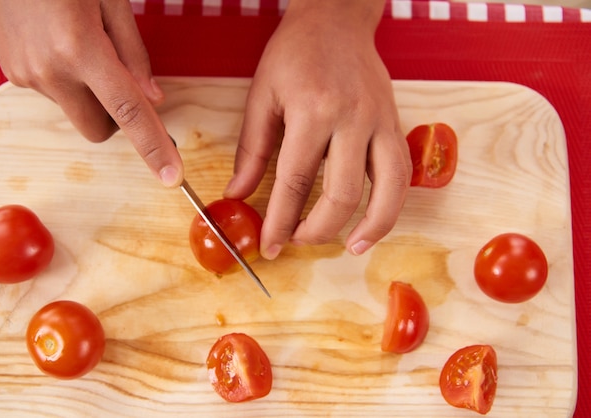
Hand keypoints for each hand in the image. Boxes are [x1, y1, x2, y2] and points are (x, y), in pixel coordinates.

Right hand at [0, 0, 182, 186]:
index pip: (128, 110)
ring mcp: (25, 74)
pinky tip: (60, 43)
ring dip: (89, 93)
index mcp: (80, 48)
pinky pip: (54, 94)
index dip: (153, 147)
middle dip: (117, 119)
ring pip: (75, 111)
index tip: (171, 177)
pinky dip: (67, 81)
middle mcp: (49, 70)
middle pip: (98, 130)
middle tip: (120, 81)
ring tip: (79, 42)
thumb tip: (152, 98)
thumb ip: (133, 53)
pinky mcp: (11, 72)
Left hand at [224, 0, 410, 258]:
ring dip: (371, 228)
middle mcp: (353, 119)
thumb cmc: (296, 52)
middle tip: (297, 241)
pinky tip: (374, 221)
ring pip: (388, 190)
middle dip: (318, 230)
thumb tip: (238, 195)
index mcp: (313, 110)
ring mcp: (381, 122)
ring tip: (350, 248)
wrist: (337, 17)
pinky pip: (402, 173)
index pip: (294, 182)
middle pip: (342, 195)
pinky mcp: (396, 124)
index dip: (280, 221)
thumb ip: (252, 150)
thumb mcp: (262, 95)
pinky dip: (392, 204)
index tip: (270, 245)